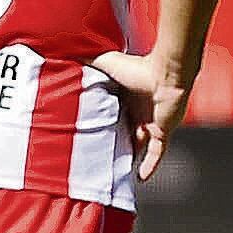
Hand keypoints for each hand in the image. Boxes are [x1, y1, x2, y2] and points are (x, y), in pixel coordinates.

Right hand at [92, 49, 189, 180]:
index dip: (103, 122)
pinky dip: (150, 166)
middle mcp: (139, 111)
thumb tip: (65, 54)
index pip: (113, 113)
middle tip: (99, 155)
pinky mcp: (162, 132)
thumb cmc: (138, 67)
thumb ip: (88, 61)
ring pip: (139, 145)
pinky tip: (141, 178)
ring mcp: (152, 122)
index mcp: (126, 96)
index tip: (89, 132)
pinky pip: (156, 154)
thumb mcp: (107, 63)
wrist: (167, 74)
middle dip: (115, 142)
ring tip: (115, 171)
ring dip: (130, 156)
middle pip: (125, 131)